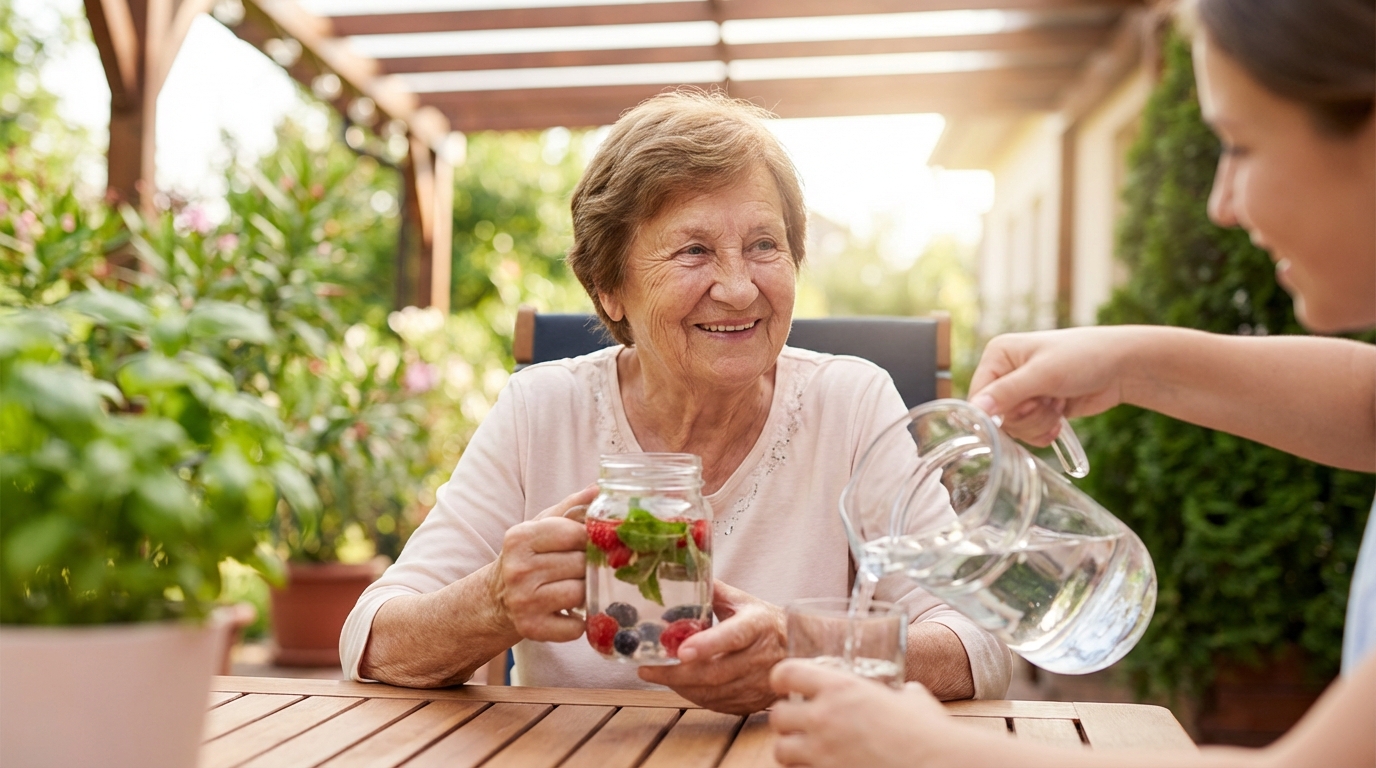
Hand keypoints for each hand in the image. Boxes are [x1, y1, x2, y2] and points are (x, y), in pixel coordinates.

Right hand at [486, 485, 597, 642]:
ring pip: (580, 593)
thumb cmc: (527, 557)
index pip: (575, 533)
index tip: (593, 544)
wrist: (495, 599)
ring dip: (587, 592)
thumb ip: (570, 508)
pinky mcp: (532, 628)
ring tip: (578, 587)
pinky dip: (581, 621)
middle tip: (587, 568)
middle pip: (580, 564)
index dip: (591, 539)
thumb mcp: (540, 527)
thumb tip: (599, 489)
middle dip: (590, 566)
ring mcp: (524, 601)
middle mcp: (518, 569)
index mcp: (520, 537)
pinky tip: (571, 612)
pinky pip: (575, 626)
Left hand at [638, 580, 785, 713]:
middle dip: (677, 674)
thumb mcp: (742, 601)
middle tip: (649, 668)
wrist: (799, 650)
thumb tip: (676, 574)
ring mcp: (759, 683)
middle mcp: (761, 656)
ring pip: (714, 693)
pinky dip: (695, 697)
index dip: (707, 645)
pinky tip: (681, 685)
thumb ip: (711, 591)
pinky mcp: (754, 701)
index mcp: (757, 625)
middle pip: (716, 672)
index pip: (732, 636)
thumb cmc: (764, 622)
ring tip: (658, 675)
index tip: (681, 650)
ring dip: (681, 687)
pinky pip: (719, 705)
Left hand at [770, 659, 959, 767]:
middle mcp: (825, 718)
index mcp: (842, 688)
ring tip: (806, 751)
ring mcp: (823, 753)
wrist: (938, 766)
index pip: (787, 673)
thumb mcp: (912, 699)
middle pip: (776, 715)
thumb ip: (897, 692)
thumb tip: (903, 692)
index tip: (784, 684)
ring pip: (780, 750)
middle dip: (786, 720)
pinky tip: (822, 767)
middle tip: (799, 723)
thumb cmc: (930, 733)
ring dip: (791, 750)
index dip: (782, 678)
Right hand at [969, 327, 1135, 445]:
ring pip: (1014, 427)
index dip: (999, 410)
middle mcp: (1006, 373)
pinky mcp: (1038, 408)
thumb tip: (976, 409)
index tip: (1027, 404)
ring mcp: (1023, 392)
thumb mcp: (1043, 374)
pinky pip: (1029, 433)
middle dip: (1028, 415)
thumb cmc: (1084, 357)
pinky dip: (1045, 431)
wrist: (1122, 366)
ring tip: (1059, 402)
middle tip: (1049, 399)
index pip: (978, 395)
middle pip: (997, 415)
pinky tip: (1061, 418)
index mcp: (998, 355)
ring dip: (1040, 422)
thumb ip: (1007, 392)